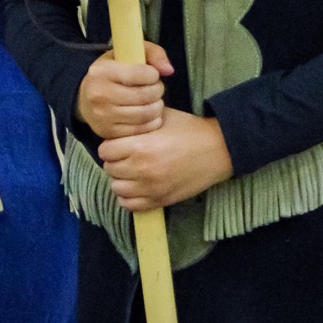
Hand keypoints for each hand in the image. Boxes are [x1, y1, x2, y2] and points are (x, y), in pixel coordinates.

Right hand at [76, 42, 172, 138]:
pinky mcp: (107, 132)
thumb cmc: (113, 73)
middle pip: (143, 96)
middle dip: (157, 91)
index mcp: (101, 71)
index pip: (138, 73)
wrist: (85, 98)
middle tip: (156, 88)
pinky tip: (150, 114)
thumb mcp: (128, 54)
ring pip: (144, 114)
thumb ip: (153, 54)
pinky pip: (140, 130)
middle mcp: (98, 94)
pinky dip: (152, 122)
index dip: (153, 74)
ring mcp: (102, 116)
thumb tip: (168, 70)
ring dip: (157, 107)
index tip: (153, 74)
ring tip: (154, 100)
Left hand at [99, 107, 232, 210]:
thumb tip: (120, 123)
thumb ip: (138, 121)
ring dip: (121, 179)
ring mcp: (151, 189)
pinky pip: (130, 205)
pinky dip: (128, 197)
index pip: (105, 151)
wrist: (217, 150)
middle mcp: (142, 170)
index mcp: (141, 147)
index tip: (119, 142)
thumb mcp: (161, 116)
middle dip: (115, 160)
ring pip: (116, 189)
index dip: (110, 145)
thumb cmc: (189, 129)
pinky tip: (137, 185)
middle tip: (125, 155)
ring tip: (131, 170)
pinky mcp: (160, 201)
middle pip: (109, 169)